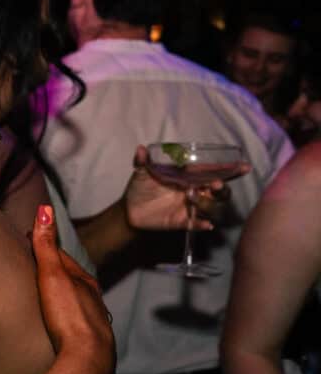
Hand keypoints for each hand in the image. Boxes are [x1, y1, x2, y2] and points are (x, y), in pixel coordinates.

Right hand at [30, 205, 115, 373]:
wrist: (87, 360)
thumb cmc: (69, 316)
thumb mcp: (52, 275)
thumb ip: (46, 245)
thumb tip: (45, 209)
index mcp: (84, 281)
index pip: (62, 257)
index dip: (45, 247)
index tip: (30, 237)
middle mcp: (93, 300)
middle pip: (71, 280)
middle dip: (56, 271)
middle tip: (36, 264)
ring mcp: (92, 322)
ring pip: (77, 303)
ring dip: (63, 297)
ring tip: (46, 295)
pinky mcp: (87, 343)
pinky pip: (76, 324)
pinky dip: (67, 318)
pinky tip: (59, 325)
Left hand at [124, 145, 245, 230]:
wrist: (129, 209)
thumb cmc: (140, 187)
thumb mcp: (141, 172)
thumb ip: (142, 161)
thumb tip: (140, 149)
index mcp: (189, 176)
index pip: (212, 171)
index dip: (229, 169)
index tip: (243, 167)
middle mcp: (195, 190)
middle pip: (219, 190)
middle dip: (221, 187)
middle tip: (214, 184)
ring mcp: (191, 206)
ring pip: (212, 206)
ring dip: (208, 202)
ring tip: (193, 198)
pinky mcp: (183, 221)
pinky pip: (198, 224)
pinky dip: (203, 224)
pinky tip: (205, 224)